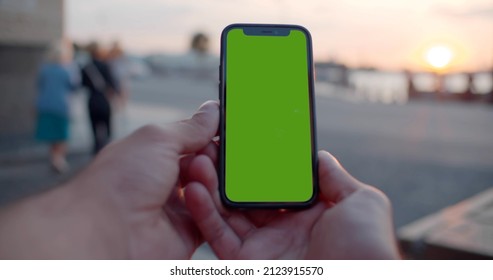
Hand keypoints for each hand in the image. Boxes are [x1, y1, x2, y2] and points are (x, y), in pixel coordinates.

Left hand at [0, 101, 218, 258]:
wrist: (107, 230)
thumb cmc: (118, 182)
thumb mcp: (158, 139)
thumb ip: (191, 127)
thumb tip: (212, 110)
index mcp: (153, 156)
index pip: (191, 143)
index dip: (208, 137)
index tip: (226, 132)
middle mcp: (164, 182)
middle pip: (204, 168)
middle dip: (212, 158)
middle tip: (211, 154)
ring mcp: (175, 208)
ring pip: (211, 192)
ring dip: (211, 180)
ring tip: (199, 174)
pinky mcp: (186, 233)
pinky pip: (212, 219)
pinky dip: (213, 206)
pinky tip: (202, 195)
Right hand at [185, 150, 399, 258]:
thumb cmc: (365, 247)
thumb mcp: (360, 201)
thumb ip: (335, 178)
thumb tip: (319, 156)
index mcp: (308, 215)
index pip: (273, 184)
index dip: (255, 165)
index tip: (239, 144)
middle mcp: (283, 231)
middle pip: (245, 197)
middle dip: (225, 174)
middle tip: (209, 149)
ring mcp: (263, 248)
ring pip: (226, 214)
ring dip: (208, 188)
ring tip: (196, 162)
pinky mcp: (246, 264)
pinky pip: (218, 237)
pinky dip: (204, 214)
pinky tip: (194, 190)